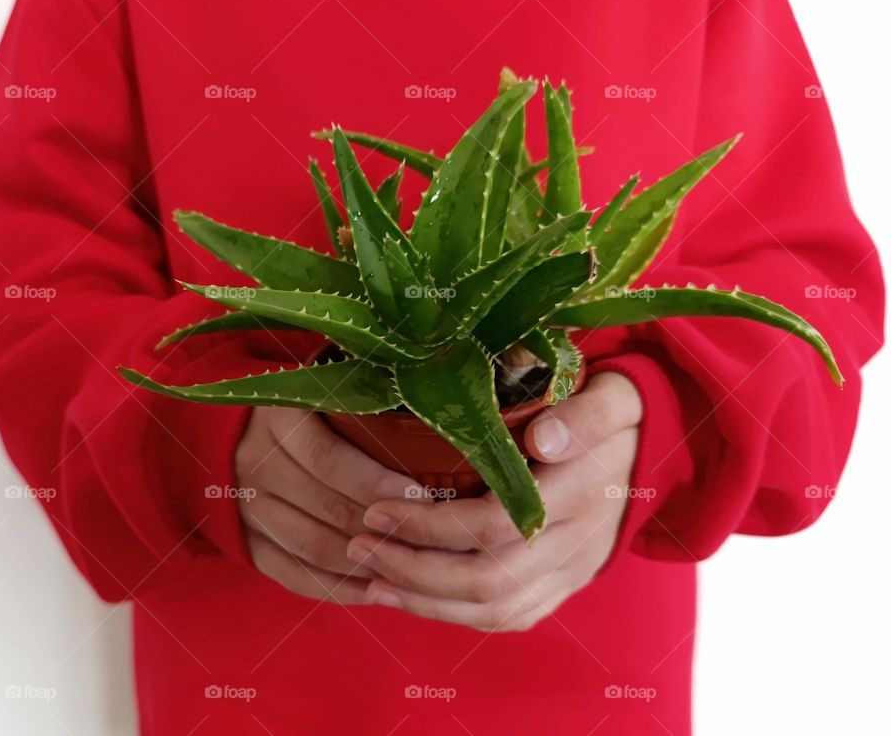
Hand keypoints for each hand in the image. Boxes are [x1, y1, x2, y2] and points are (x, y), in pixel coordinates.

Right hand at [236, 406, 417, 603]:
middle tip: (426, 541)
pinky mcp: (243, 541)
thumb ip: (362, 415)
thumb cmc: (302, 411)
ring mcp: (244, 507)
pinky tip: (371, 591)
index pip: (329, 460)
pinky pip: (290, 574)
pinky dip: (334, 588)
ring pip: (310, 546)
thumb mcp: (323, 397)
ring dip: (362, 563)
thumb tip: (425, 452)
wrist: (232, 431)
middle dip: (380, 528)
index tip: (420, 498)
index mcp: (277, 419)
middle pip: (325, 506)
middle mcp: (254, 463)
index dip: (377, 483)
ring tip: (407, 568)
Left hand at [346, 372, 641, 631]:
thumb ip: (587, 416)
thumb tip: (543, 438)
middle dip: (412, 567)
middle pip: (487, 577)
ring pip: (493, 608)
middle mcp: (577, 544)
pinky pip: (509, 617)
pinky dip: (453, 614)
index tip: (376, 507)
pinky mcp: (564, 587)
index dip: (430, 524)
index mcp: (583, 493)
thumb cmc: (619, 416)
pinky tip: (410, 596)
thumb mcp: (615, 397)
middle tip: (359, 541)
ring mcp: (572, 572)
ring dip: (424, 599)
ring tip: (369, 574)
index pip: (496, 524)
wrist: (656, 454)